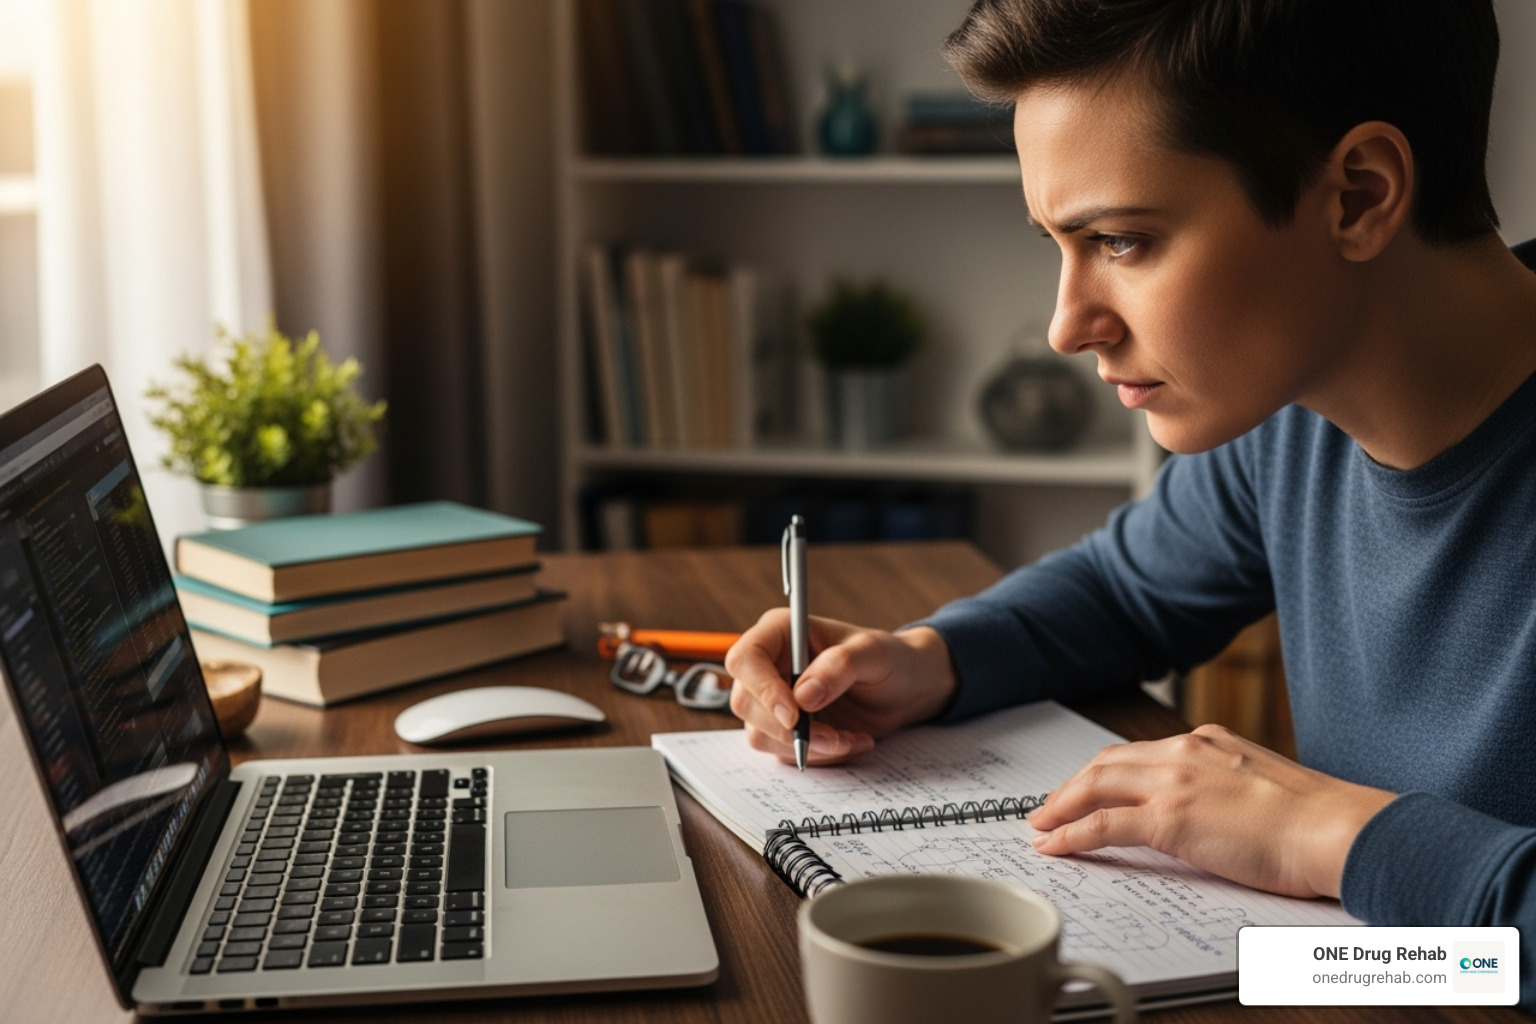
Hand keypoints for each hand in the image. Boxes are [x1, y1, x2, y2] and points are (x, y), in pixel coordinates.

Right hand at [725, 610, 956, 765]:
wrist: (905, 690)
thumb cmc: (889, 659)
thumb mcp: (873, 653)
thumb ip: (840, 667)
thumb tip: (803, 696)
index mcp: (780, 632)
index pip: (746, 659)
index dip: (762, 689)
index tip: (795, 715)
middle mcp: (769, 665)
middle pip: (745, 703)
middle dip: (789, 730)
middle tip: (834, 737)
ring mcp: (773, 700)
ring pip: (761, 734)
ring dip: (807, 747)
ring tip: (850, 738)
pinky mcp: (785, 729)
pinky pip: (783, 753)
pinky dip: (818, 756)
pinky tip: (850, 741)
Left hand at [1026, 724, 1396, 898]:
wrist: (1338, 828)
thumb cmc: (1318, 821)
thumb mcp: (1263, 786)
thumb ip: (1228, 788)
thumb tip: (1212, 815)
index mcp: (1208, 740)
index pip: (1141, 752)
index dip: (1107, 771)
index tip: (1089, 786)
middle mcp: (1185, 751)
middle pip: (1108, 762)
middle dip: (1073, 785)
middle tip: (1049, 806)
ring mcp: (1174, 782)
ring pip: (1096, 785)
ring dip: (1061, 805)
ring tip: (1040, 824)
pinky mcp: (1169, 818)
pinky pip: (1102, 824)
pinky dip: (1070, 833)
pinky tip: (1053, 845)